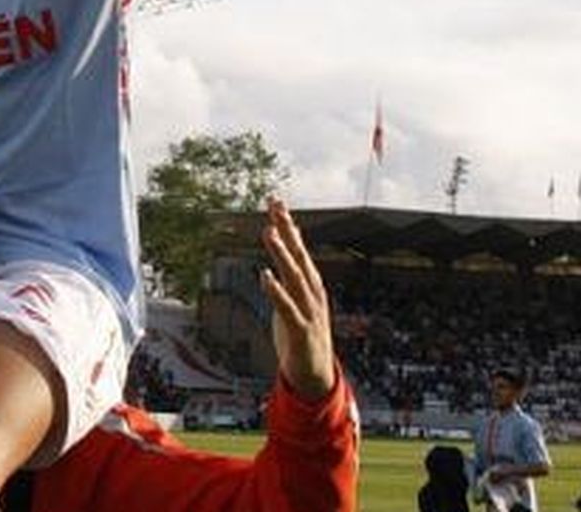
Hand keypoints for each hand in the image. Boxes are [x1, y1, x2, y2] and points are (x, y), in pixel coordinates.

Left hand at [260, 197, 334, 399]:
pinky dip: (276, 291)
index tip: (276, 201)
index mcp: (310, 286)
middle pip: (299, 256)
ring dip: (282, 254)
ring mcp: (309, 311)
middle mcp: (312, 294)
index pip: (299, 249)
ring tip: (269, 232)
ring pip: (295, 277)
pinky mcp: (301, 331)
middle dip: (287, 230)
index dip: (288, 226)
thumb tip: (282, 256)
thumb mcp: (296, 302)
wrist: (316, 378)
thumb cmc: (301, 336)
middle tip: (276, 206)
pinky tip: (264, 275)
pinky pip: (286, 308)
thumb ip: (291, 277)